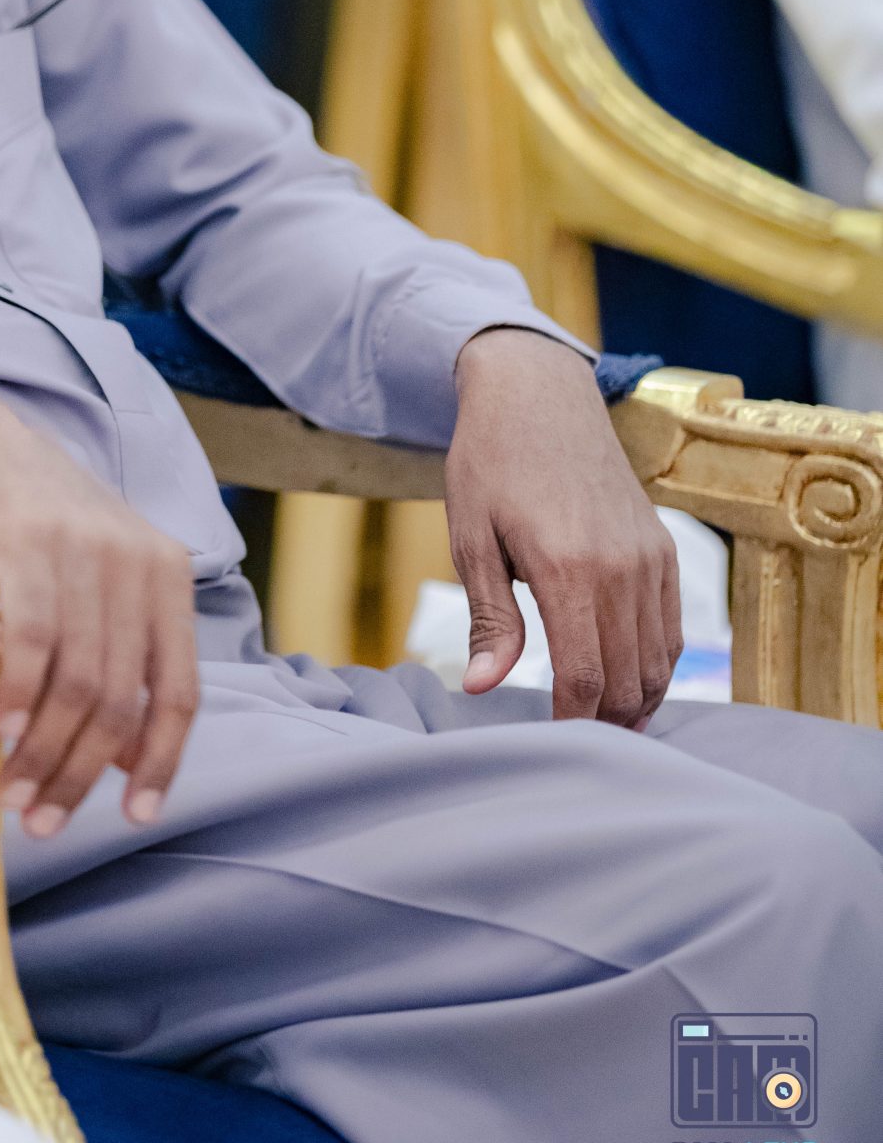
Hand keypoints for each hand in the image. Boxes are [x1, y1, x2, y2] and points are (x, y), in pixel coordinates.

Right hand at [0, 372, 199, 835]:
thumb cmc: (29, 518)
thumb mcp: (95, 574)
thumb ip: (121, 652)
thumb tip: (135, 757)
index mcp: (165, 572)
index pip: (179, 691)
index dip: (161, 764)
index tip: (133, 818)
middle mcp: (134, 560)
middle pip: (122, 699)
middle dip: (83, 774)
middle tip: (43, 821)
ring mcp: (81, 549)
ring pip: (79, 681)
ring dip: (46, 753)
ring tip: (15, 796)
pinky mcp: (23, 542)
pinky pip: (33, 640)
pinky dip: (21, 697)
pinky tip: (2, 735)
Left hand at [445, 330, 681, 726]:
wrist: (537, 395)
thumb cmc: (490, 465)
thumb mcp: (471, 538)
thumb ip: (489, 619)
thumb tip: (483, 688)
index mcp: (568, 570)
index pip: (583, 678)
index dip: (568, 724)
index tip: (546, 746)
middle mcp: (621, 569)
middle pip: (628, 680)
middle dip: (603, 724)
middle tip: (573, 747)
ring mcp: (650, 558)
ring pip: (659, 663)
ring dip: (635, 702)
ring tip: (602, 726)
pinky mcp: (664, 548)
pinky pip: (672, 630)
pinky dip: (656, 667)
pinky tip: (628, 683)